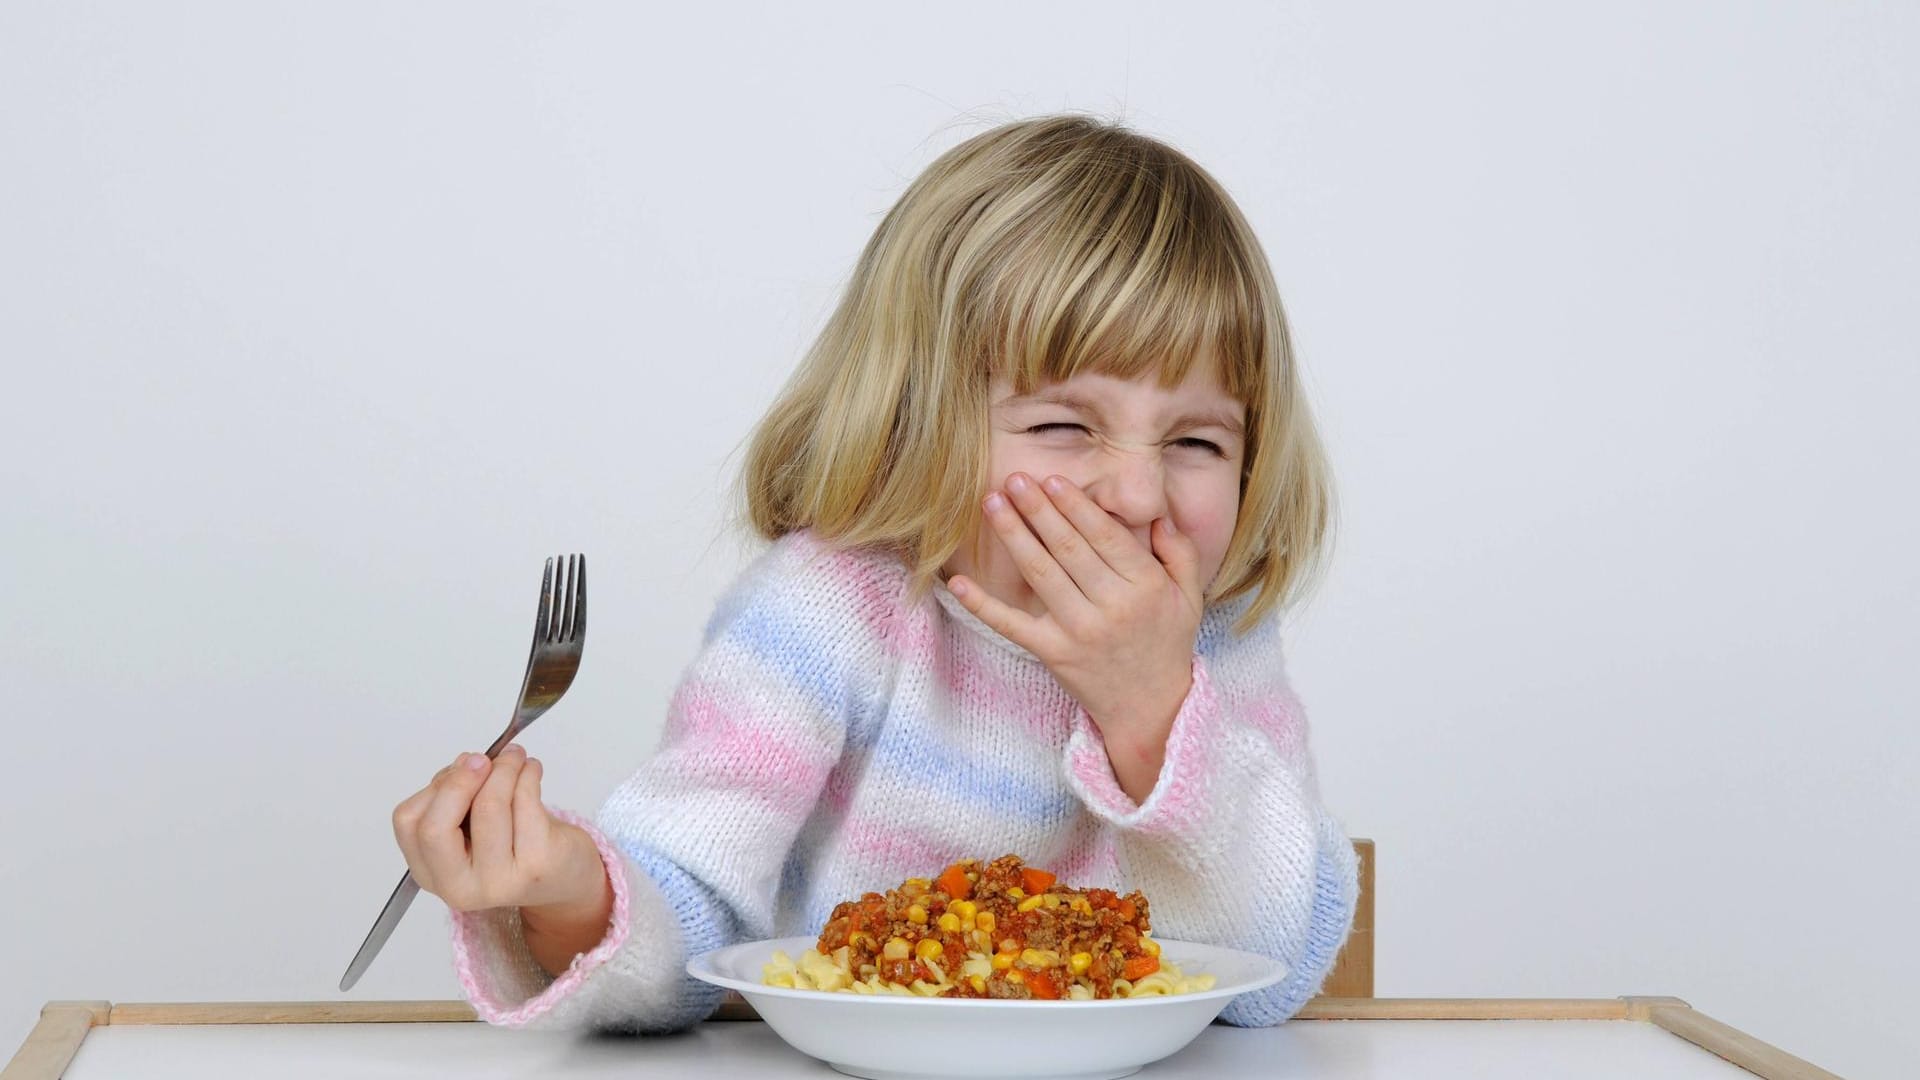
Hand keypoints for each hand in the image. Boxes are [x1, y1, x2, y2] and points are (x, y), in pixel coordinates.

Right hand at [391, 744, 604, 915]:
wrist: (564, 879)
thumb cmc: (512, 846)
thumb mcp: (470, 829)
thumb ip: (456, 799)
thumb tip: (466, 764)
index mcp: (431, 874)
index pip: (410, 823)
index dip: (435, 787)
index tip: (461, 766)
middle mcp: (458, 887)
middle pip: (437, 826)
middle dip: (460, 780)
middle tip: (482, 759)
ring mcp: (499, 881)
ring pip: (487, 807)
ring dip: (503, 768)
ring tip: (515, 757)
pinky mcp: (537, 864)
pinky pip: (525, 802)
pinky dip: (528, 773)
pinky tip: (532, 769)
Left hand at [946, 472, 1203, 780]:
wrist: (1151, 709)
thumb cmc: (1167, 644)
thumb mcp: (1188, 597)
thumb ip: (1179, 552)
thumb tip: (1157, 515)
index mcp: (1144, 586)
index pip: (1104, 536)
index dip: (1075, 506)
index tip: (1051, 479)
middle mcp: (1111, 606)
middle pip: (1067, 547)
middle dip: (1038, 509)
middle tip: (1014, 478)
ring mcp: (1079, 631)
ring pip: (1040, 573)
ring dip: (1013, 535)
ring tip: (992, 503)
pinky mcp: (1053, 654)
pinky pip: (1013, 625)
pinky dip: (983, 604)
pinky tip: (960, 581)